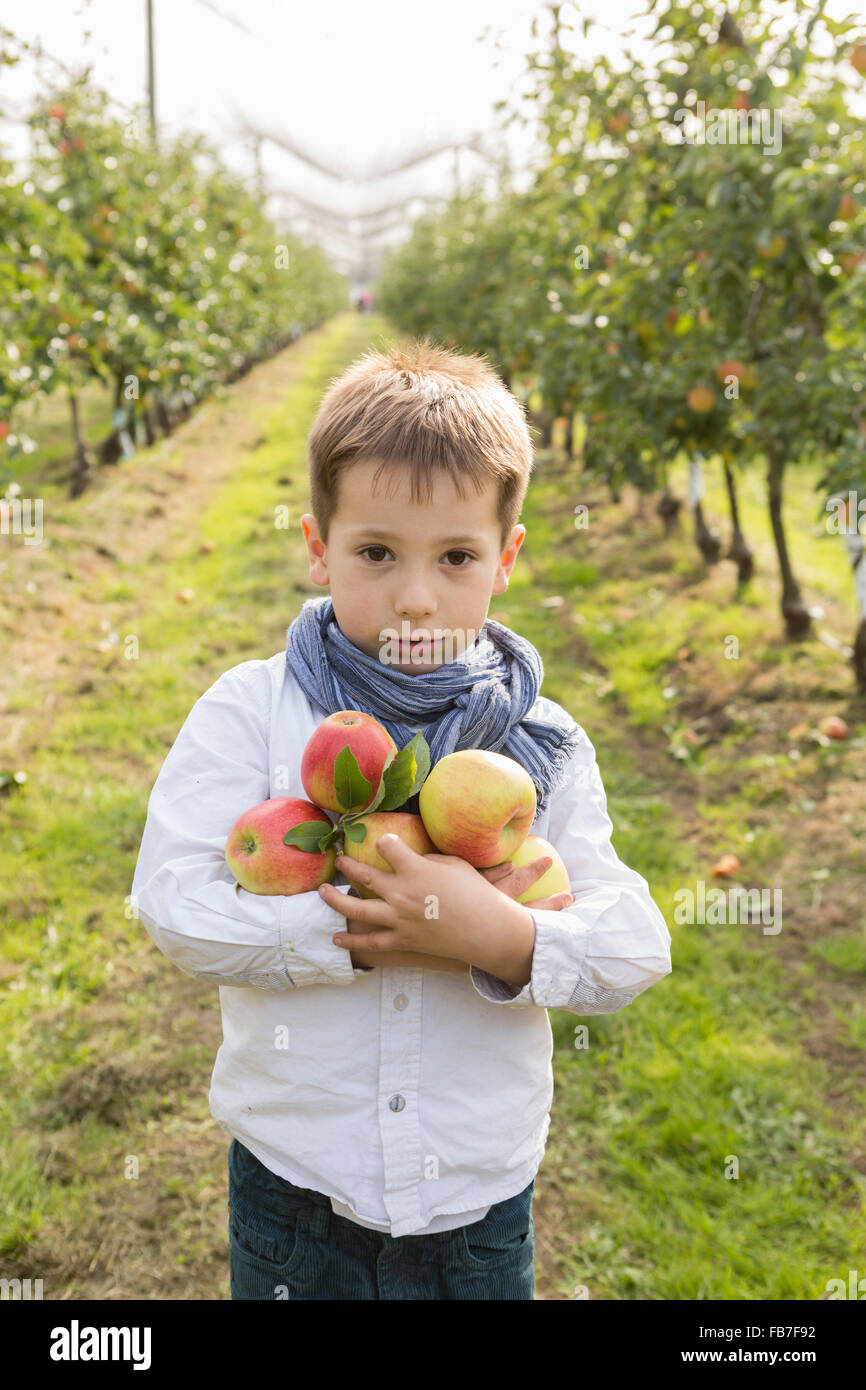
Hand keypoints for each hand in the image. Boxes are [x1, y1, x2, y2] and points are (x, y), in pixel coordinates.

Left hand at [321, 838, 572, 961]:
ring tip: (322, 892)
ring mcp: (399, 919)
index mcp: (415, 869)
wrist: (487, 930)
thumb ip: (427, 860)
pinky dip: (352, 942)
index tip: (384, 842)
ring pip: (357, 910)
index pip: (387, 846)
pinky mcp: (402, 940)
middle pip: (364, 876)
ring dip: (336, 900)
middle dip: (349, 865)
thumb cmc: (475, 893)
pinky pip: (372, 942)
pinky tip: (336, 938)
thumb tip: (411, 860)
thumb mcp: (454, 865)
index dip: (385, 842)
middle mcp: (401, 893)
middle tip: (340, 859)